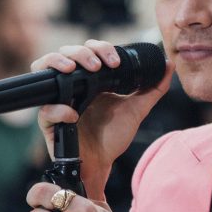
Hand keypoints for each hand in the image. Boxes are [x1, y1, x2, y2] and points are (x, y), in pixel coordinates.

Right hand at [32, 40, 173, 198]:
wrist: (102, 164)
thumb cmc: (113, 137)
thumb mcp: (138, 109)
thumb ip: (154, 88)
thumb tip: (168, 65)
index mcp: (89, 80)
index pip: (87, 50)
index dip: (99, 48)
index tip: (116, 61)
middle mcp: (71, 86)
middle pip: (64, 53)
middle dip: (81, 52)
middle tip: (98, 64)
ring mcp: (57, 101)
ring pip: (43, 68)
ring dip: (57, 62)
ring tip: (74, 69)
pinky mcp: (49, 122)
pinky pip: (44, 110)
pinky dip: (57, 109)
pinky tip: (73, 114)